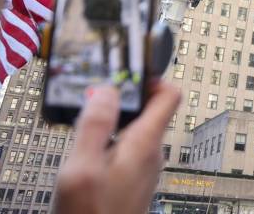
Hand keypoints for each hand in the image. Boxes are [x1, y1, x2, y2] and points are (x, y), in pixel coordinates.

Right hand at [54, 81, 180, 213]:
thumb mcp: (83, 168)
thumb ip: (95, 126)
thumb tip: (107, 90)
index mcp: (146, 143)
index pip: (170, 94)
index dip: (152, 76)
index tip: (128, 70)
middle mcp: (152, 153)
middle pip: (150, 109)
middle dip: (126, 97)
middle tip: (97, 93)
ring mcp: (143, 169)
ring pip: (136, 129)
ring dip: (115, 120)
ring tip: (87, 118)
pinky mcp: (132, 182)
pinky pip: (127, 149)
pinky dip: (110, 141)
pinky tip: (87, 151)